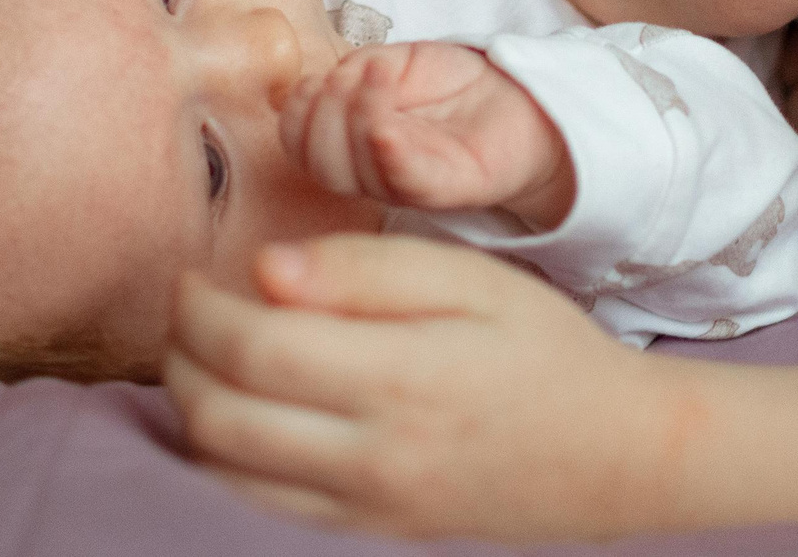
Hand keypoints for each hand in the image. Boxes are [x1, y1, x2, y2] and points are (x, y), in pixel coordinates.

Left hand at [166, 235, 684, 540]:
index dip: (200, 309)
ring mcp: (370, 506)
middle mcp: (376, 456)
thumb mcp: (470, 279)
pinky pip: (261, 505)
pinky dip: (225, 458)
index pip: (254, 348)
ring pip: (226, 470)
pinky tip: (239, 409)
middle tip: (187, 310)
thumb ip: (363, 267)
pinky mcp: (369, 532)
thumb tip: (264, 268)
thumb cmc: (542, 350)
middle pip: (221, 415)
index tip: (194, 275)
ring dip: (191, 406)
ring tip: (206, 354)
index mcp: (403, 379)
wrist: (617, 455)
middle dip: (179, 355)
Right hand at [280, 43, 572, 229]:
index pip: (298, 145)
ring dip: (354, 115)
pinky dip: (383, 146)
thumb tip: (320, 85)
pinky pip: (403, 178)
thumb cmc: (454, 84)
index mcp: (352, 145)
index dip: (295, 114)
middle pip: (320, 163)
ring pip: (355, 171)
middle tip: (351, 76)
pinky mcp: (447, 186)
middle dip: (321, 114)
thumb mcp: (392, 61)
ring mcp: (408, 183)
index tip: (316, 80)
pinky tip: (386, 120)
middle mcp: (374, 172)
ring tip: (379, 74)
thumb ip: (353, 71)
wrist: (520, 99)